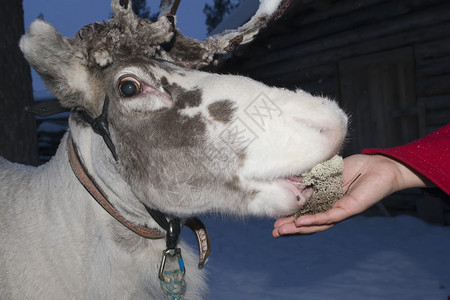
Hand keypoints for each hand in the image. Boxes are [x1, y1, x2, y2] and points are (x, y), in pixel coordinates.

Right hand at [272, 154, 428, 236]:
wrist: (378, 165)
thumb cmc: (354, 167)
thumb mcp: (325, 172)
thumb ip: (310, 178)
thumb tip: (289, 181)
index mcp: (325, 201)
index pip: (305, 212)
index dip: (290, 218)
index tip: (274, 222)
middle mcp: (331, 209)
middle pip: (309, 222)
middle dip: (291, 228)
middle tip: (274, 232)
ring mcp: (340, 211)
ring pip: (317, 224)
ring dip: (299, 228)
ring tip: (282, 231)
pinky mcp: (349, 209)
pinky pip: (330, 217)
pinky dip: (314, 220)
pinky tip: (300, 222)